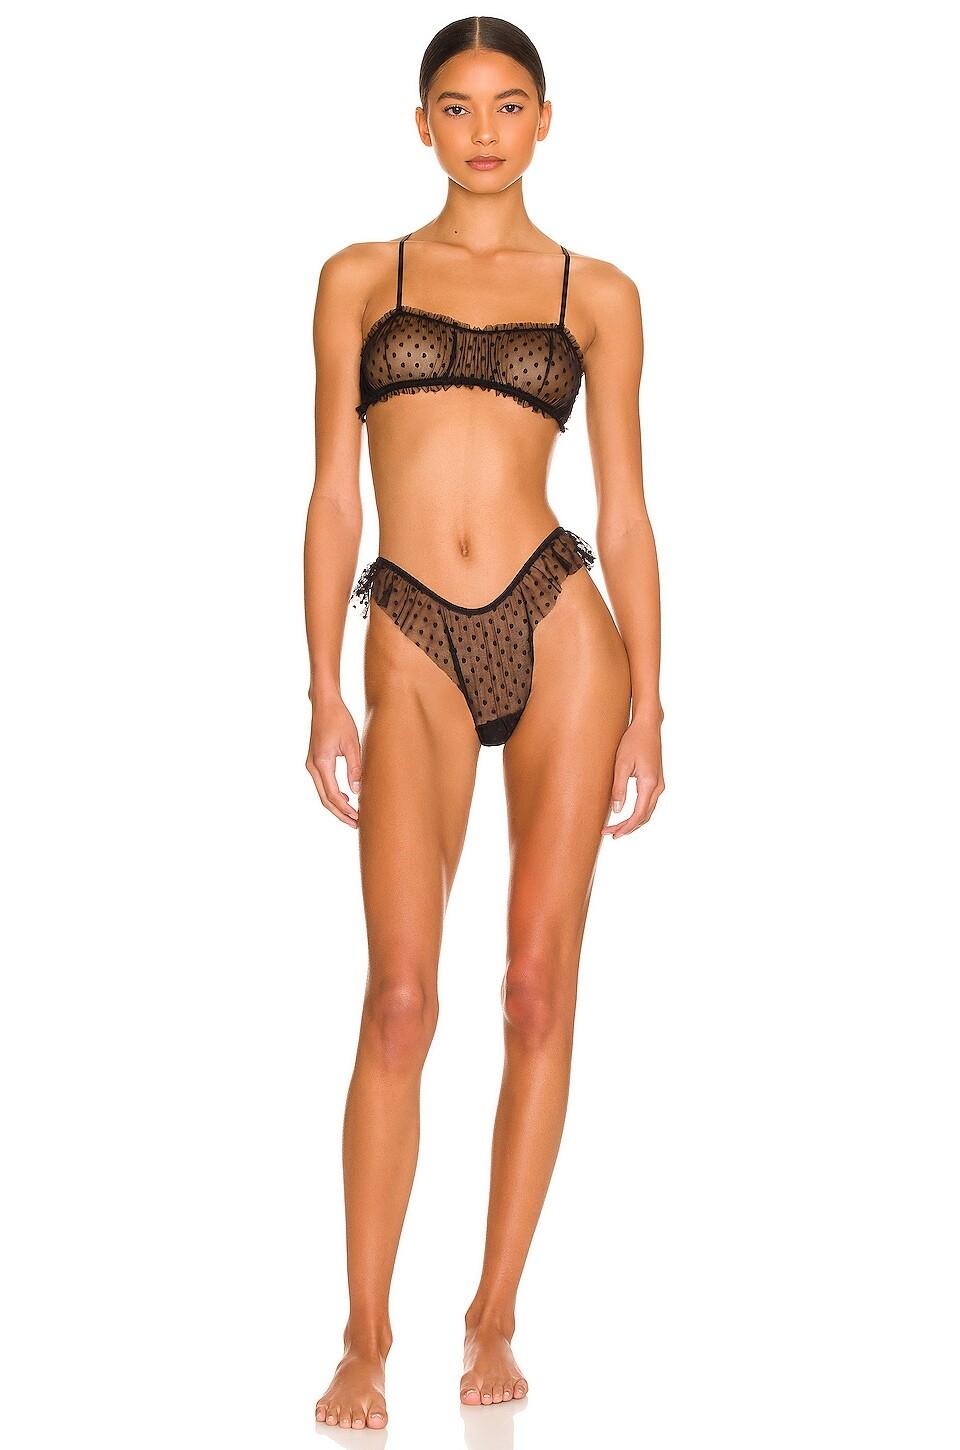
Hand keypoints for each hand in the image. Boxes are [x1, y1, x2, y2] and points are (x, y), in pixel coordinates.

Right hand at [305, 694, 362, 828]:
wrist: (324, 705)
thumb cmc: (339, 720)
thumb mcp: (352, 743)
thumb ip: (355, 767)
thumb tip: (357, 790)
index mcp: (322, 762)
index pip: (333, 794)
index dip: (345, 809)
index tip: (358, 818)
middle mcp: (312, 766)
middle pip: (325, 798)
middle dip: (340, 813)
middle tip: (356, 823)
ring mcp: (311, 764)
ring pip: (322, 793)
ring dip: (336, 805)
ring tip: (352, 815)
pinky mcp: (314, 761)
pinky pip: (322, 784)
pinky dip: (332, 794)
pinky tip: (345, 797)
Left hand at [602, 714, 664, 839]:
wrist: (647, 726)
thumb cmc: (633, 742)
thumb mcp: (621, 764)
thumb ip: (619, 788)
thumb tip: (617, 811)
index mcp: (649, 784)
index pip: (638, 815)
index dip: (624, 827)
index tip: (611, 833)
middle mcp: (658, 787)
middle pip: (644, 816)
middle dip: (627, 828)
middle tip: (610, 834)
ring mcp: (659, 784)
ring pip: (647, 811)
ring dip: (632, 822)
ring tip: (616, 828)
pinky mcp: (656, 781)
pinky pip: (648, 803)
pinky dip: (638, 813)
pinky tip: (626, 815)